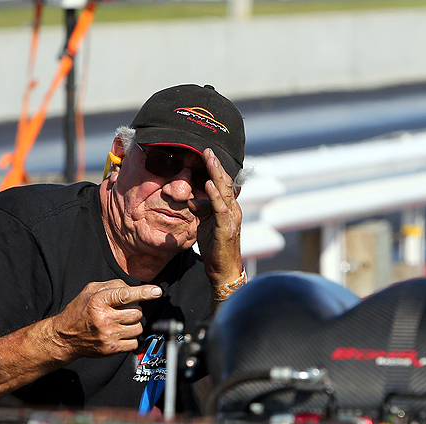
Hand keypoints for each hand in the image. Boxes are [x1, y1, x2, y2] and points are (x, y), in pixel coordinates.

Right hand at [53, 280, 162, 358]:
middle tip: (122, 312)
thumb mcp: (90, 291)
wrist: (65, 337)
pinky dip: (131, 338)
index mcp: (98, 301)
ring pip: (138, 328)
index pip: (125, 295)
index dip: (143, 292)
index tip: (157, 291)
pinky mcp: (111, 348)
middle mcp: (104, 318)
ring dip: (133, 324)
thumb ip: (111, 285)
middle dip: (133, 311)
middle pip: (136, 312)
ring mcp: (108, 335)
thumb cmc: (79, 311)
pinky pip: (134, 342)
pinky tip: (120, 334)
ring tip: (120, 323)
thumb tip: (133, 288)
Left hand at [195, 148, 243, 284]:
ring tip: (209, 160)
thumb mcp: (205, 225)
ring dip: (216, 174)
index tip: (207, 154)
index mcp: (229, 208)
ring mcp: (231, 219)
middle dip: (216, 166)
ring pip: (225, 192)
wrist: (224, 271)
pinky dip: (215, 195)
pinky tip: (208, 184)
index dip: (216, 169)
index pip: (223, 185)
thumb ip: (201, 210)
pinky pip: (220, 209)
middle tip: (208, 149)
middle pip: (226, 183)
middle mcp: (233, 210)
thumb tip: (192, 199)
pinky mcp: (226, 229)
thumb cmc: (215, 249)